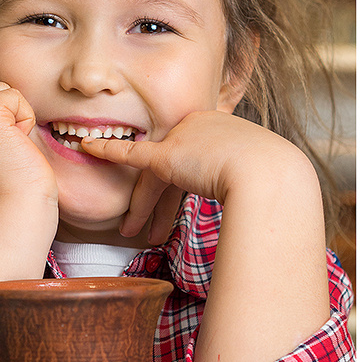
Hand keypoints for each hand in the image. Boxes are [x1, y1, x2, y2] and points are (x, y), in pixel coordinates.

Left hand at [80, 110, 306, 241]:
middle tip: (145, 229)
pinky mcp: (167, 154)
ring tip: (133, 233)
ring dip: (142, 208)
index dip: (178, 186)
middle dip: (156, 203)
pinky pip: (129, 153)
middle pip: (169, 170)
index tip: (171, 206)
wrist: (271, 175)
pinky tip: (88, 147)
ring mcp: (182, 139)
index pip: (189, 160)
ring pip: (152, 177)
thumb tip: (245, 200)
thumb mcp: (258, 176)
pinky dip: (108, 150)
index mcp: (220, 129)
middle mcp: (198, 127)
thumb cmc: (273, 182)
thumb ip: (238, 181)